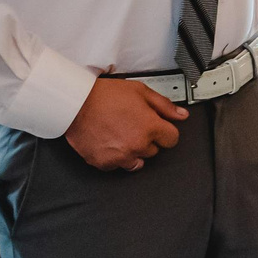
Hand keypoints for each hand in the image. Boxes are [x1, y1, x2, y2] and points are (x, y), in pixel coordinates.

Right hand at [65, 78, 187, 170]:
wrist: (75, 104)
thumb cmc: (105, 96)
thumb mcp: (140, 91)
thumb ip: (164, 105)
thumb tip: (181, 115)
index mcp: (150, 127)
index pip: (172, 139)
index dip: (165, 131)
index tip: (158, 127)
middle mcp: (137, 145)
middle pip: (154, 150)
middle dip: (147, 139)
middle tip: (133, 125)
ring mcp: (121, 156)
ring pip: (137, 161)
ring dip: (133, 151)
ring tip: (121, 134)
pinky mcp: (104, 163)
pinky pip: (117, 166)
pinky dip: (115, 157)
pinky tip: (109, 141)